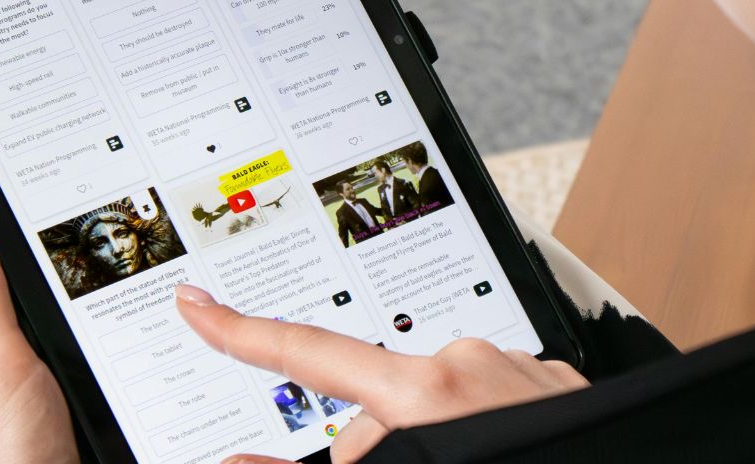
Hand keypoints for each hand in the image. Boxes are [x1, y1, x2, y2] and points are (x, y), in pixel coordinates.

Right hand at [175, 284, 585, 463]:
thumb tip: (241, 463)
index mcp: (427, 392)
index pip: (309, 354)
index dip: (241, 334)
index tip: (198, 307)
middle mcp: (472, 362)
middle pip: (378, 408)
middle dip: (377, 452)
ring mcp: (518, 367)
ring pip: (438, 408)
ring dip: (436, 444)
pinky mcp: (555, 382)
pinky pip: (492, 403)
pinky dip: (484, 434)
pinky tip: (502, 457)